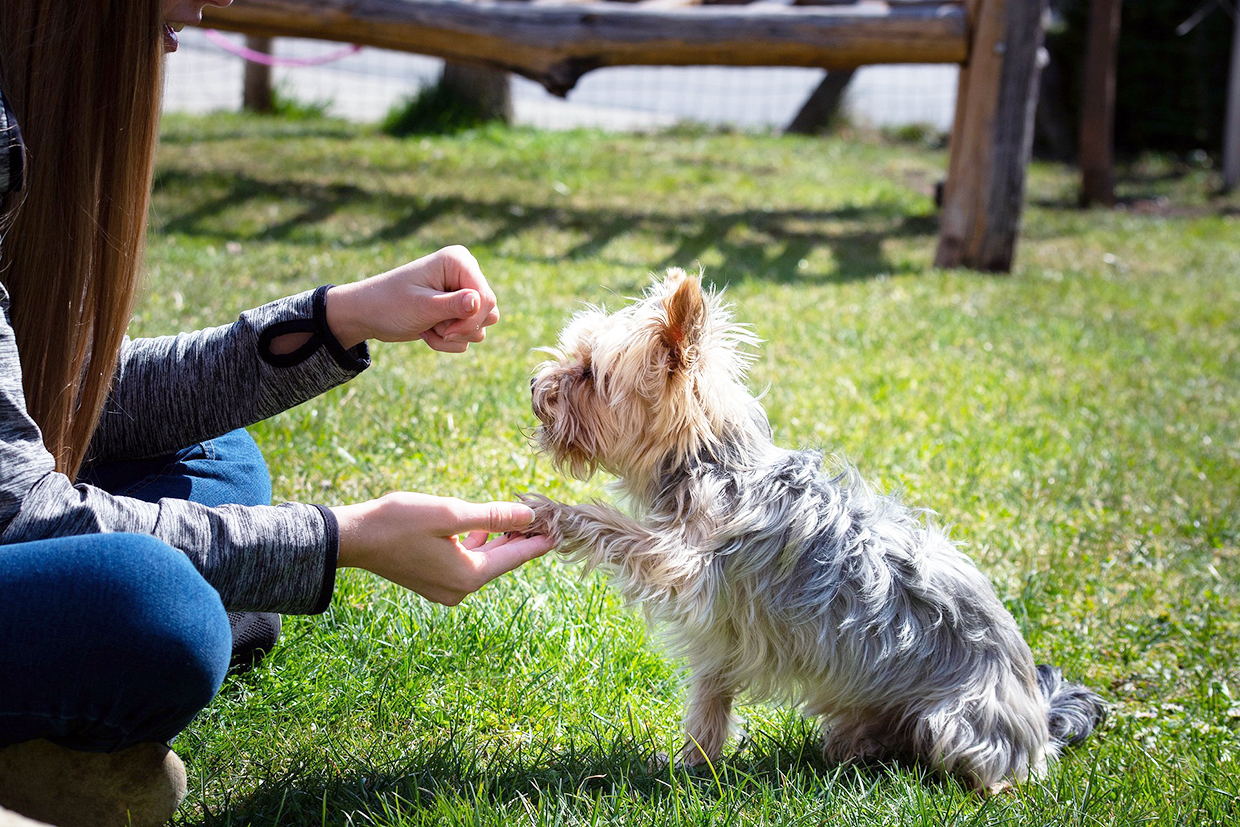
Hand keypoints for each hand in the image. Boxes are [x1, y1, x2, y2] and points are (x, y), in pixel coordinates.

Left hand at [325, 245, 499, 352]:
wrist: (368, 314)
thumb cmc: (389, 304)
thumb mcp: (421, 306)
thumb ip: (453, 305)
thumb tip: (480, 301)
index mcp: (458, 261)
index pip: (486, 297)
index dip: (471, 319)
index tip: (447, 330)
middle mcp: (465, 273)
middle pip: (489, 312)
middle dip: (462, 329)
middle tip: (436, 329)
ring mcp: (463, 292)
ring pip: (481, 326)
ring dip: (453, 337)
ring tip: (428, 328)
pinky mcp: (458, 310)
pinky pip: (469, 335)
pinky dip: (448, 340)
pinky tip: (428, 331)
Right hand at [331, 493, 554, 604]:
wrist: (352, 539)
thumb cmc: (399, 522)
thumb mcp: (451, 514)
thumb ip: (492, 517)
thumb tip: (528, 517)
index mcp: (469, 576)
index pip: (516, 557)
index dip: (540, 540)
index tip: (562, 528)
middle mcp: (460, 589)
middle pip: (502, 561)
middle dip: (521, 539)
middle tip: (544, 517)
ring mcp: (445, 589)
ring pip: (484, 562)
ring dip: (499, 540)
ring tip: (519, 518)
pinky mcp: (432, 581)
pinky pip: (466, 563)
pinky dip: (478, 545)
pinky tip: (482, 528)